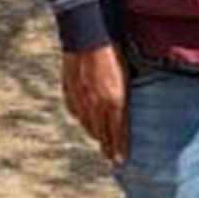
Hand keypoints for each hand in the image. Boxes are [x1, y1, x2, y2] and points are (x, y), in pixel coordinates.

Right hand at [61, 43, 131, 164]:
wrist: (88, 35)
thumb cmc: (114, 51)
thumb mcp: (128, 75)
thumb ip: (125, 97)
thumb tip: (126, 110)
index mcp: (115, 101)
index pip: (117, 133)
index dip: (118, 149)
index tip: (120, 161)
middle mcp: (97, 104)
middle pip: (101, 134)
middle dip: (107, 146)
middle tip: (111, 157)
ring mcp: (81, 98)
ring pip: (87, 124)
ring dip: (94, 134)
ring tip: (99, 142)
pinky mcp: (70, 90)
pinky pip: (75, 111)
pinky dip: (81, 118)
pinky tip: (84, 120)